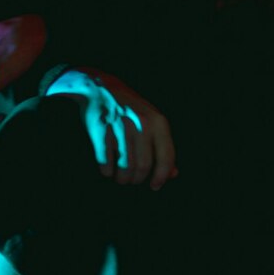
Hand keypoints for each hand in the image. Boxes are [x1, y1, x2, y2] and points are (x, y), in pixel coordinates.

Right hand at [45, 68, 176, 187]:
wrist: (100, 88)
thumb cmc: (131, 110)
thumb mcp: (153, 122)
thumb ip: (164, 147)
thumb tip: (172, 174)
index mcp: (159, 123)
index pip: (166, 158)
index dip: (161, 177)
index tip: (155, 186)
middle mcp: (141, 125)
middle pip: (143, 167)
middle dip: (137, 180)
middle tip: (132, 180)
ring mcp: (120, 128)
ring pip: (125, 168)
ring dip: (123, 179)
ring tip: (121, 178)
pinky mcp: (101, 132)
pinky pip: (106, 163)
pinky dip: (107, 172)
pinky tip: (108, 170)